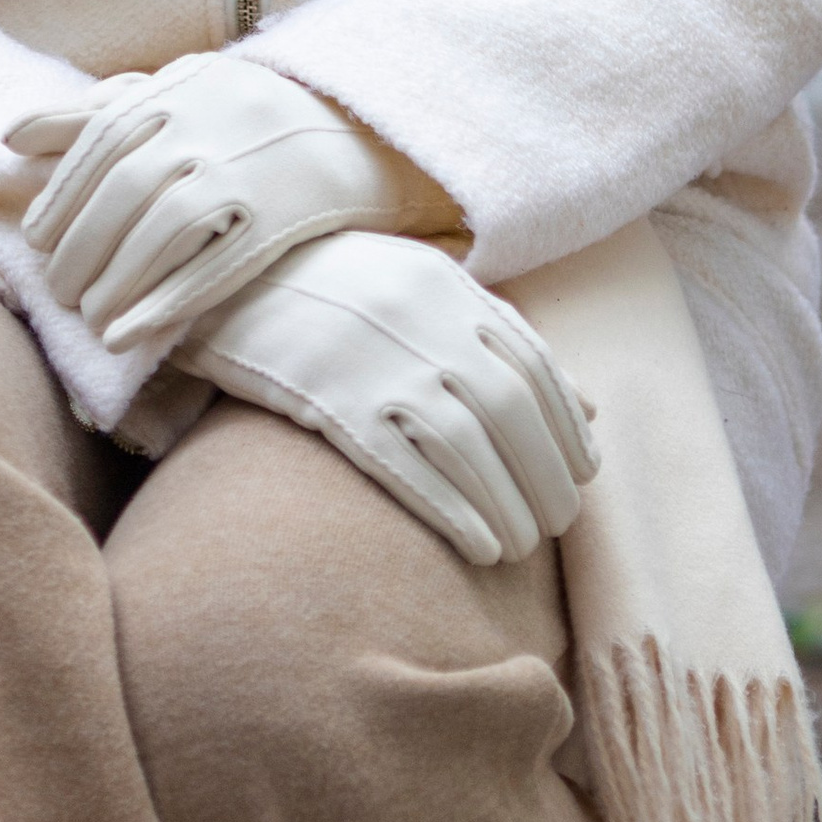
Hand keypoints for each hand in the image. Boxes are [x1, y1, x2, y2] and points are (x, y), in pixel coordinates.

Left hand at [8, 53, 449, 349]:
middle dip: (80, 245)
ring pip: (163, 228)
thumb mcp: (180, 94)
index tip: (36, 239)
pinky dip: (162, 303)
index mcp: (183, 86)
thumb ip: (96, 111)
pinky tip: (126, 336)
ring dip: (114, 280)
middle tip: (55, 290)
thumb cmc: (250, 118)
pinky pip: (213, 266)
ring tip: (87, 317)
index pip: (102, 140)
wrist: (365, 133)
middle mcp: (213, 121)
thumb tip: (11, 134)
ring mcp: (249, 168)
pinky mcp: (281, 218)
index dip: (63, 194)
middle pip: (125, 188)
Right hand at [186, 227, 597, 566]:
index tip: (584, 475)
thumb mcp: (423, 285)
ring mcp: (378, 362)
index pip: (536, 369)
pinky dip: (454, 512)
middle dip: (547, 478)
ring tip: (520, 547)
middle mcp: (422, 322)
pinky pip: (408, 469)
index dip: (567, 431)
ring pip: (469, 448)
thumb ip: (502, 336)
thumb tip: (587, 407)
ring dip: (508, 507)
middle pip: (512, 415)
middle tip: (556, 524)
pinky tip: (479, 546)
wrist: (234, 274)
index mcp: (448, 287)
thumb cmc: (341, 286)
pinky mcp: (333, 402)